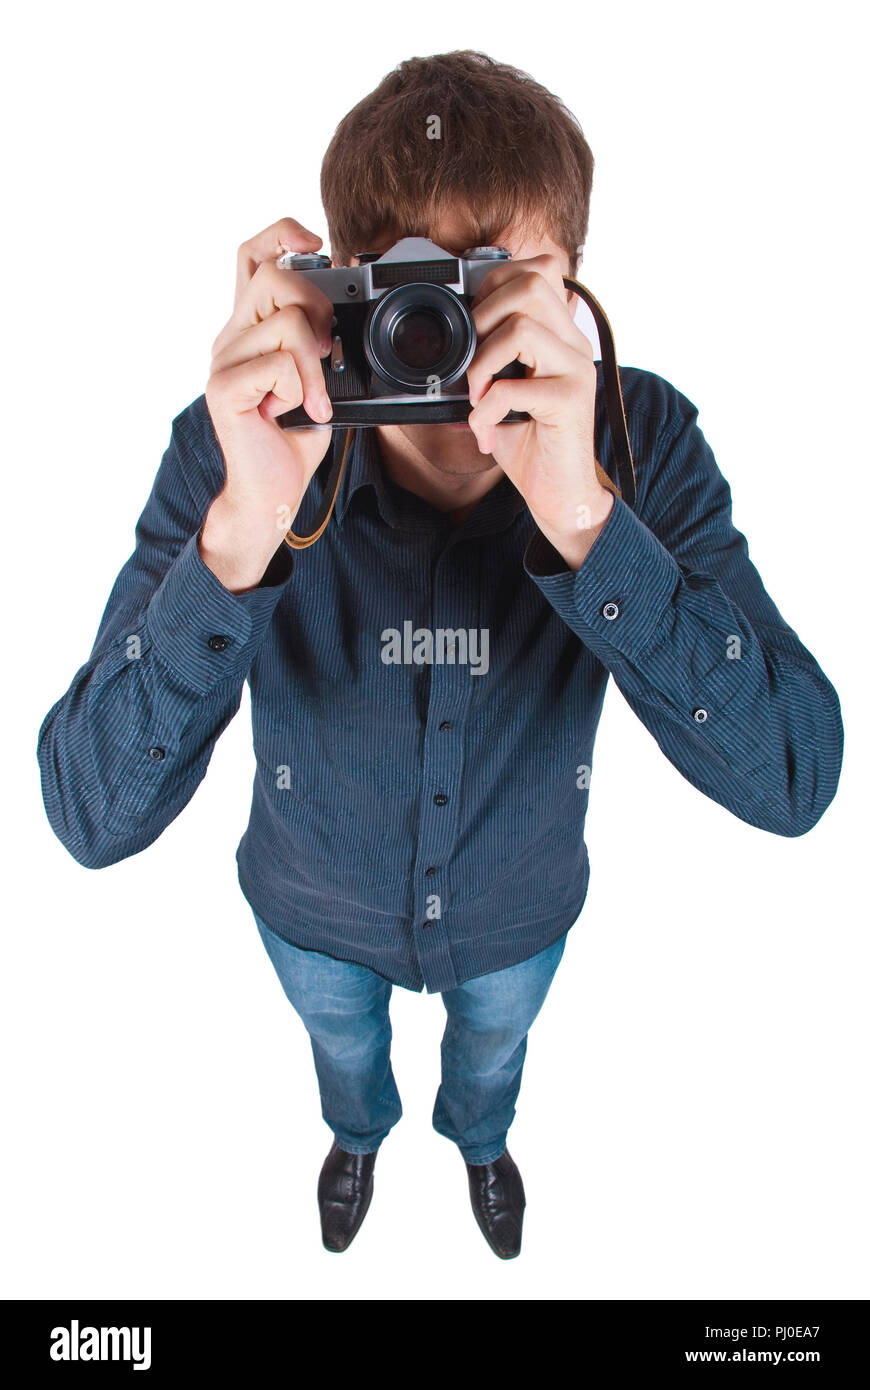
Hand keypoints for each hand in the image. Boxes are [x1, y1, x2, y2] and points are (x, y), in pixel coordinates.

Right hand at [201, 217, 335, 591]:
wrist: (274, 490)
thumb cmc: (297, 435)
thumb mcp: (321, 374)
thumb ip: (323, 335)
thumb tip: (350, 289)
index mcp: (252, 325)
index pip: (253, 253)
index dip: (282, 233)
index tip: (316, 244)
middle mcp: (231, 336)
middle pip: (276, 276)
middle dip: (317, 308)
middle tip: (325, 356)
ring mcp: (223, 360)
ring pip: (285, 321)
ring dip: (314, 364)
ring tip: (311, 399)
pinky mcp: (223, 388)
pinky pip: (278, 365)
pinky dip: (300, 390)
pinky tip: (294, 413)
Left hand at [465, 253, 614, 569]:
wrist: (561, 495)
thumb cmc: (530, 443)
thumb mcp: (504, 390)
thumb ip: (491, 355)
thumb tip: (453, 331)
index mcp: (561, 334)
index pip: (536, 271)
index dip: (495, 286)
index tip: (475, 329)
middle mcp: (574, 344)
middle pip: (532, 285)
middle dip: (484, 318)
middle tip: (473, 362)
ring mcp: (576, 370)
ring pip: (522, 327)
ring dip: (482, 364)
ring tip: (476, 397)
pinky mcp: (570, 401)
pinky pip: (514, 387)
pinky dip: (485, 410)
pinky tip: (484, 431)